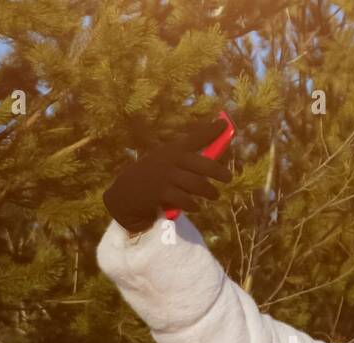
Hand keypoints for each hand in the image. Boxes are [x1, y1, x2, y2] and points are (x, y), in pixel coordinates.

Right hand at [103, 118, 233, 233]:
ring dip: (209, 192)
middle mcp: (171, 160)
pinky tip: (196, 207)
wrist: (125, 192)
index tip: (225, 124)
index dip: (211, 131)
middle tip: (228, 178)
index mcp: (173, 150)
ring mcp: (166, 176)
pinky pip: (185, 200)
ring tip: (214, 195)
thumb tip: (215, 162)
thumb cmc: (151, 176)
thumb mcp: (166, 162)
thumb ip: (187, 161)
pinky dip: (193, 205)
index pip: (195, 138)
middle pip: (202, 164)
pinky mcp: (161, 193)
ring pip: (197, 184)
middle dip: (218, 171)